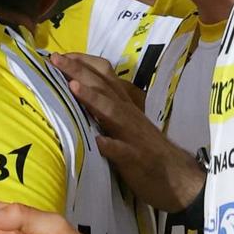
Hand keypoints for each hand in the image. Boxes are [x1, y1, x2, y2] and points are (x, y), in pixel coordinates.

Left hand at [50, 52, 204, 213]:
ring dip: (93, 98)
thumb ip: (106, 108)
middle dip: (78, 71)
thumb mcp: (126, 124)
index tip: (59, 54)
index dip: (83, 62)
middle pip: (103, 86)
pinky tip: (99, 143)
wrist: (179, 178)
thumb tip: (76, 93)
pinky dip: (111, 146)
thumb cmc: (147, 149)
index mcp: (124, 105)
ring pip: (112, 112)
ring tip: (72, 87)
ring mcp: (133, 136)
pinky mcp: (136, 159)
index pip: (104, 75)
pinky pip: (123, 151)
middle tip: (55, 58)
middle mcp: (128, 114)